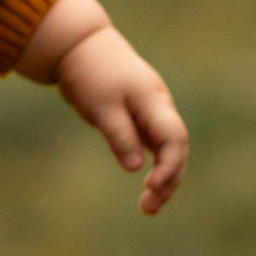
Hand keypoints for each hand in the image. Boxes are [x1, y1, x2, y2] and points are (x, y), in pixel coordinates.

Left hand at [18, 0, 187, 213]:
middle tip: (148, 209)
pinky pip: (153, 147)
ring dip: (162, 178)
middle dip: (168, 180)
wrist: (80, 47)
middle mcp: (158, 108)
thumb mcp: (101, 106)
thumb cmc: (91, 73)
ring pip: (167, 151)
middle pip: (176, 149)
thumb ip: (120, 135)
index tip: (151, 187)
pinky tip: (146, 186)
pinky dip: (152, 167)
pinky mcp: (139, 118)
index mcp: (153, 102)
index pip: (174, 138)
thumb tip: (136, 168)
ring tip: (148, 206)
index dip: (169, 166)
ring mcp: (151, 113)